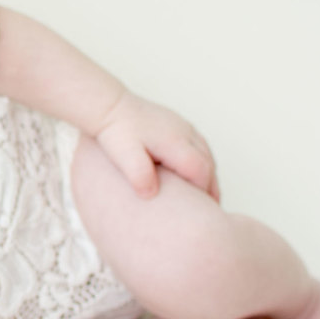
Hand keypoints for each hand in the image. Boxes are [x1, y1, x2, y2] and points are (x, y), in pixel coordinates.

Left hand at [94, 91, 220, 201]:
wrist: (109, 105)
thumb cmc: (115, 131)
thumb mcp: (123, 154)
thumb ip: (138, 173)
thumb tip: (150, 194)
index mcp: (174, 141)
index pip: (200, 172)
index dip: (202, 193)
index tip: (199, 212)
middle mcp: (185, 132)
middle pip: (209, 165)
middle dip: (210, 188)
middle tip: (207, 212)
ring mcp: (184, 126)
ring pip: (207, 155)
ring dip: (208, 177)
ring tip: (202, 200)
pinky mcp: (179, 125)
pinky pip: (199, 148)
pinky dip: (201, 164)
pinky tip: (190, 178)